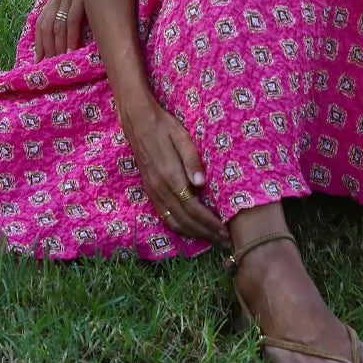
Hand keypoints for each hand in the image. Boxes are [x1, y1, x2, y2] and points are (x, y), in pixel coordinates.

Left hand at [34, 0, 85, 60]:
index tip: (39, 60)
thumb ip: (72, 5)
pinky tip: (71, 49)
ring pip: (58, 25)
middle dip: (47, 47)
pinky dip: (71, 37)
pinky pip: (72, 20)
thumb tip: (70, 30)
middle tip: (50, 65)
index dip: (39, 42)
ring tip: (60, 62)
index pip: (41, 22)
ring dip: (58, 46)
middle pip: (47, 26)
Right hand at [123, 97, 229, 245]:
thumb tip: (201, 183)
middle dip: (206, 233)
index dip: (210, 222)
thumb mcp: (182, 136)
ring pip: (174, 221)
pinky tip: (189, 229)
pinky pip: (164, 215)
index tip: (225, 231)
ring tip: (211, 238)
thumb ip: (191, 160)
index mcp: (170, 175)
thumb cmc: (164, 126)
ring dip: (194, 233)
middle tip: (224, 241)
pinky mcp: (149, 190)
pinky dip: (178, 227)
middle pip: (185, 219)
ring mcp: (153, 190)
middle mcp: (160, 187)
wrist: (137, 121)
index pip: (193, 207)